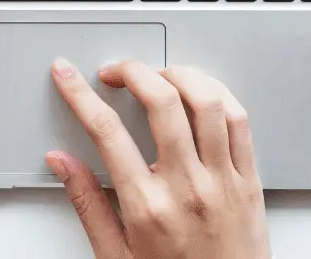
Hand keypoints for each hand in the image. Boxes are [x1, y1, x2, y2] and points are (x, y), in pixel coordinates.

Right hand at [47, 60, 269, 258]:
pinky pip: (239, 121)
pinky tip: (200, 92)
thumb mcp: (116, 254)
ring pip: (207, 101)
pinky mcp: (249, 180)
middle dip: (132, 71)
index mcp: (148, 207)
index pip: (106, 131)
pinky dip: (218, 94)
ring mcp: (223, 180)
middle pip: (161, 102)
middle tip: (115, 70)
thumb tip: (61, 164)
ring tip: (158, 74)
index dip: (80, 94)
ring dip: (178, 74)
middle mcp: (188, 188)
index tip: (68, 75)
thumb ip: (87, 203)